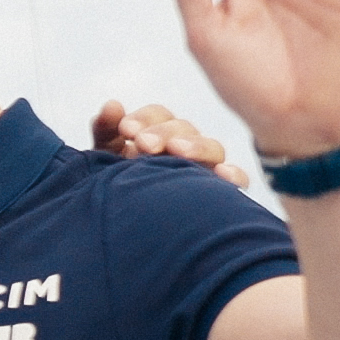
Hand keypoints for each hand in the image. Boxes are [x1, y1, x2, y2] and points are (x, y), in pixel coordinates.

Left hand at [89, 99, 247, 185]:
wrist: (122, 235)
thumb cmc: (114, 192)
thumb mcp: (104, 161)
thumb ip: (106, 132)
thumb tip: (113, 105)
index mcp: (157, 137)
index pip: (159, 117)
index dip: (145, 118)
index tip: (126, 129)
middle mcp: (184, 150)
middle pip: (185, 129)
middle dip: (164, 133)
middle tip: (144, 144)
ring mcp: (204, 170)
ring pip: (212, 148)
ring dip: (195, 146)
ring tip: (177, 151)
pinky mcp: (219, 195)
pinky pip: (236, 180)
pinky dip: (233, 174)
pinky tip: (223, 174)